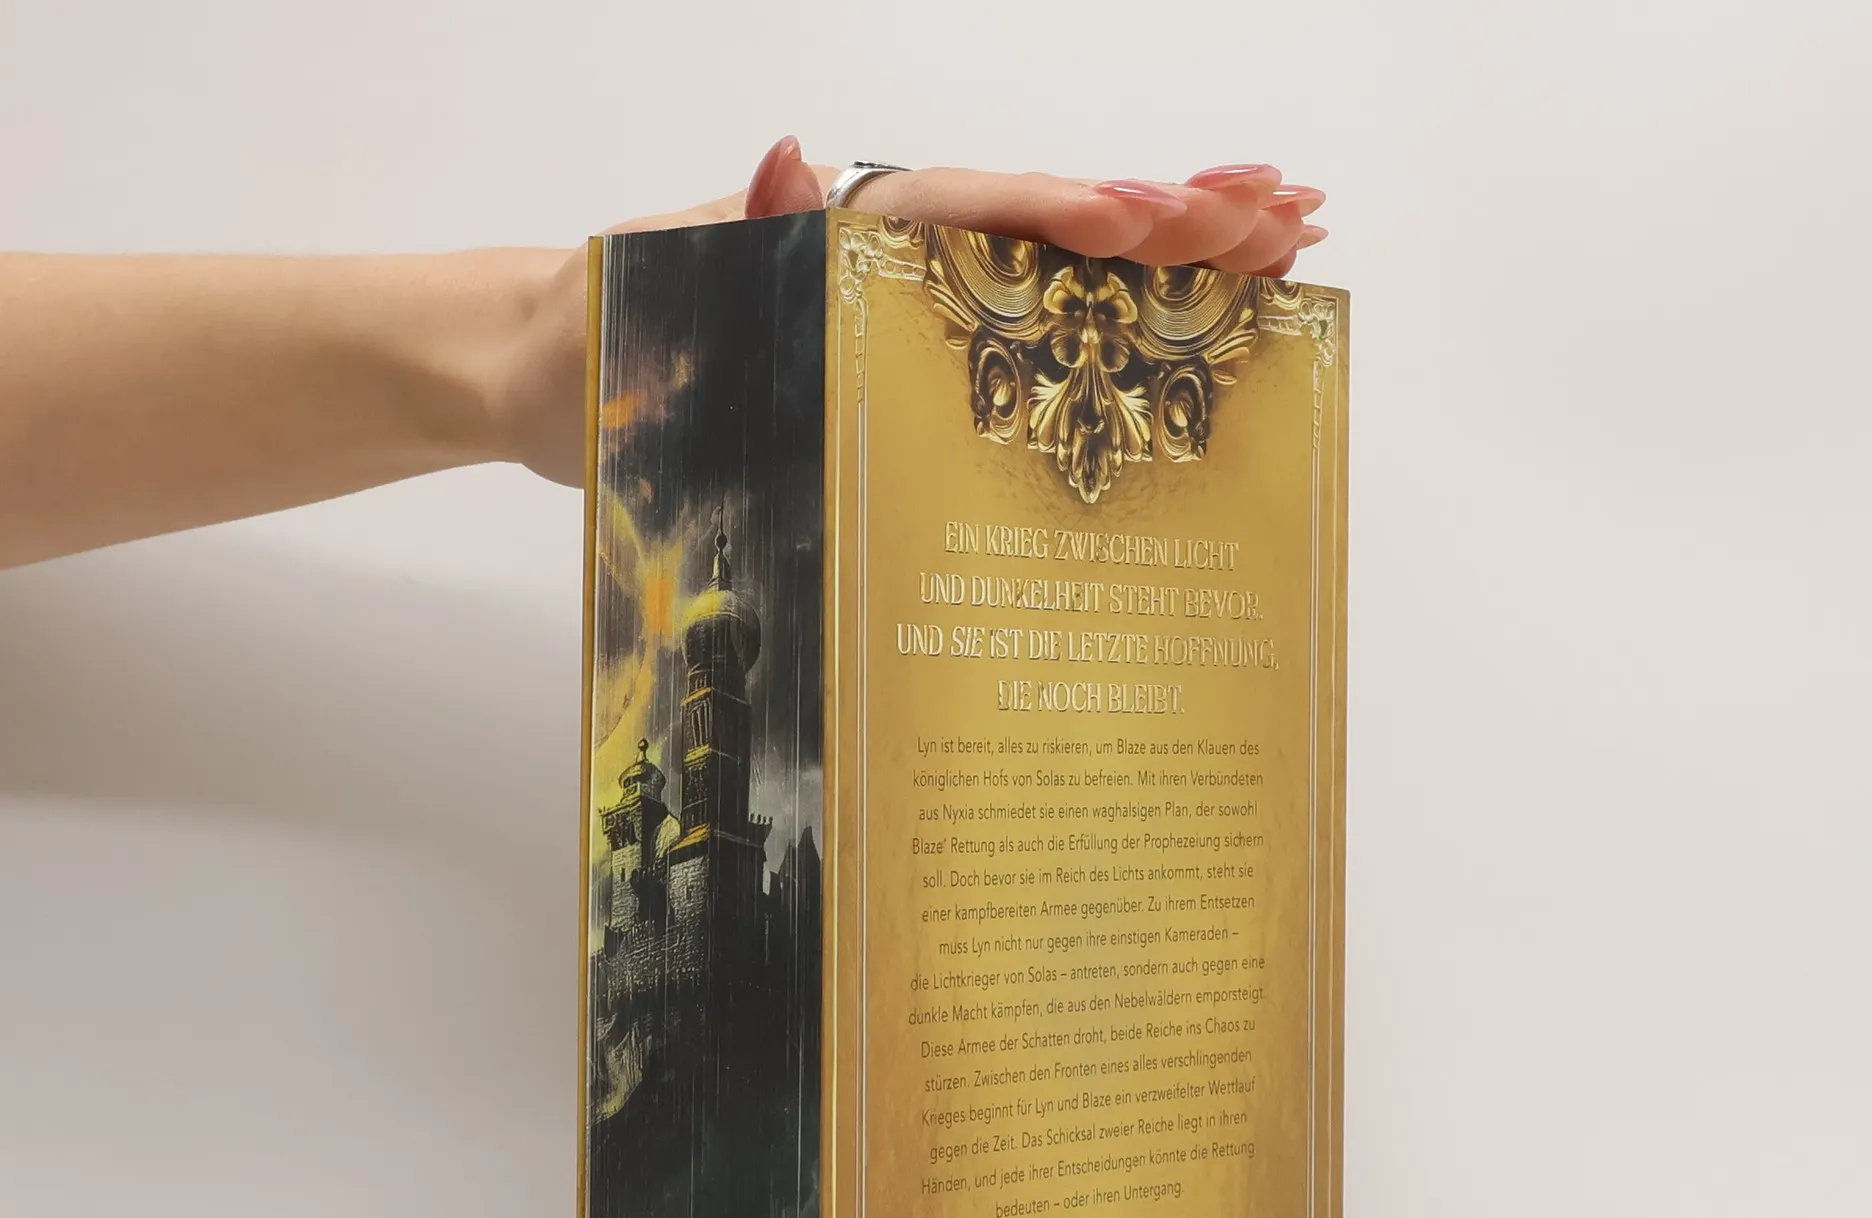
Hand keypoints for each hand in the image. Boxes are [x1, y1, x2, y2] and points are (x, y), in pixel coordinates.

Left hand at [497, 137, 1327, 485]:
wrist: (552, 373)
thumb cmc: (596, 333)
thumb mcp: (645, 284)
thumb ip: (720, 232)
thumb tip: (788, 159)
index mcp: (845, 228)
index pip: (980, 208)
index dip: (1074, 213)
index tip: (1165, 221)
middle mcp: (895, 252)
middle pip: (1055, 221)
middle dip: (1175, 217)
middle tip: (1290, 213)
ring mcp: (912, 298)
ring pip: (1065, 266)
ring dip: (1177, 253)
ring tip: (1283, 239)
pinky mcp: (912, 349)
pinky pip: (1035, 324)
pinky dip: (1118, 318)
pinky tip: (1188, 322)